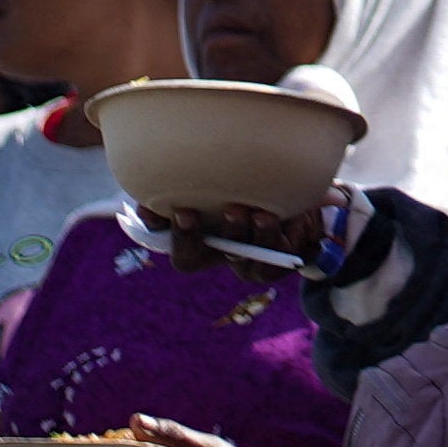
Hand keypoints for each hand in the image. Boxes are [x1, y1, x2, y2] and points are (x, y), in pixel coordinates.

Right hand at [142, 196, 325, 274]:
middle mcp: (232, 255)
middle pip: (230, 256)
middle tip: (234, 209)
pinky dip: (300, 236)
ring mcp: (262, 258)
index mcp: (204, 245)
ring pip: (263, 264)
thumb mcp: (199, 183)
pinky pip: (297, 255)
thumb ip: (169, 193)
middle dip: (233, 233)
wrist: (282, 185)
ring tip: (268, 214)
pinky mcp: (293, 254)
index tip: (184, 211)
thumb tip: (146, 210)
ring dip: (265, 239)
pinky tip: (302, 214)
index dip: (184, 237)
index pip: (187, 256)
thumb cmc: (224, 183)